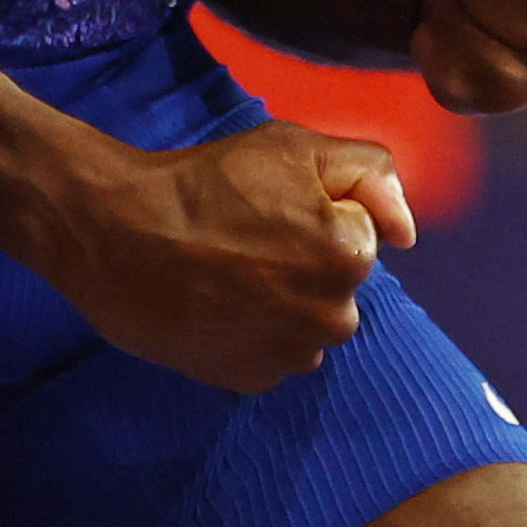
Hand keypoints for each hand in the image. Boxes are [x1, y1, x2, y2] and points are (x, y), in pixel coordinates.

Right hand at [45, 120, 417, 393]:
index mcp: (349, 257)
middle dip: (309, 261)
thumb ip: (370, 174)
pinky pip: (273, 354)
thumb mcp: (295, 147)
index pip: (359, 234)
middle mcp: (331, 318)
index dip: (318, 212)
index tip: (270, 206)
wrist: (118, 236)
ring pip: (309, 323)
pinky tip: (219, 306)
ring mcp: (289, 355)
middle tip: (248, 238)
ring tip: (229, 272)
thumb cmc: (207, 183)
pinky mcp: (249, 380)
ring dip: (285, 302)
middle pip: (338, 284)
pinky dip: (255, 333)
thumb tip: (408, 232)